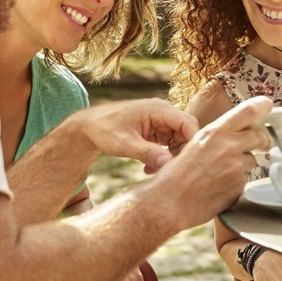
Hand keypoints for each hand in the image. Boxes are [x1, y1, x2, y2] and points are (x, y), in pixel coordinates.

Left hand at [71, 98, 198, 170]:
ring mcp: (159, 121)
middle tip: (168, 171)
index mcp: (158, 109)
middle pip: (186, 133)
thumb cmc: (105, 130)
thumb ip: (148, 152)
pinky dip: (162, 157)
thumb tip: (169, 163)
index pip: (188, 123)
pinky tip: (148, 168)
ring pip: (178, 140)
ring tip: (153, 170)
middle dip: (180, 153)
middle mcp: (162, 112)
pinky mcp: (155, 130)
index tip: (187, 163)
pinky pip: (168, 144)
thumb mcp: (125, 144)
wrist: (89, 127)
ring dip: (170, 157)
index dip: (192, 142)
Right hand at [150, 96, 272, 227]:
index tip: (268, 105)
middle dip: (263, 141)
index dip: (262, 105)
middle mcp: (230, 146)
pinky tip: (218, 187)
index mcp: (216, 132)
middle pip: (260, 137)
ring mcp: (237, 167)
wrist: (170, 201)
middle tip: (263, 145)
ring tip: (220, 174)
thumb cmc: (175, 174)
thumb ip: (216, 138)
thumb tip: (233, 135)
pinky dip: (236, 183)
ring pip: (251, 162)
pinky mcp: (239, 186)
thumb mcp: (194, 144)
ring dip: (243, 165)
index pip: (248, 111)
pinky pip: (245, 180)